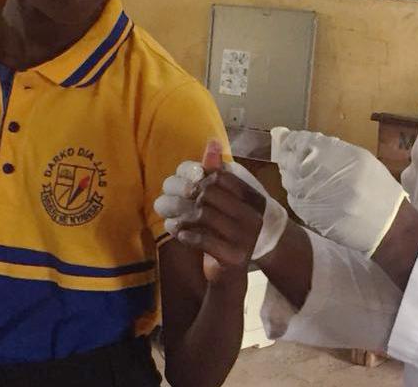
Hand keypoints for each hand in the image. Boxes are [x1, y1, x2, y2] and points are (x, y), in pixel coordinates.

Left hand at [154, 143, 287, 282]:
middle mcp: (253, 216)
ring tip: (168, 216)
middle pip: (208, 194)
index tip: (179, 184)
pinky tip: (177, 232)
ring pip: (202, 215)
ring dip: (179, 215)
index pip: (220, 177)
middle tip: (164, 199)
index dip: (195, 178)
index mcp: (253, 198)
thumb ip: (218, 174)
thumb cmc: (226, 231)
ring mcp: (245, 237)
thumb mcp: (225, 202)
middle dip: (181, 195)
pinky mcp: (233, 256)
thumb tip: (212, 142)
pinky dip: (185, 234)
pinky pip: (202, 239)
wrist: (233, 274)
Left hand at [270, 129, 406, 255]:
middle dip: (291, 156)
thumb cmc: (376, 185)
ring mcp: (307, 197)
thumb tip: (304, 139)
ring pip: (287, 178)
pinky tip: (312, 191)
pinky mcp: (304, 214)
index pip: (300, 142)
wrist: (384, 222)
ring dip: (293, 173)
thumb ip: (328, 146)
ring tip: (310, 176)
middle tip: (299, 156)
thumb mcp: (358, 157)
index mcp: (332, 157)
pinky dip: (297, 190)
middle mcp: (316, 176)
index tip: (295, 140)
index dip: (294, 140)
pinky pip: (292, 196)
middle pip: (289, 160)